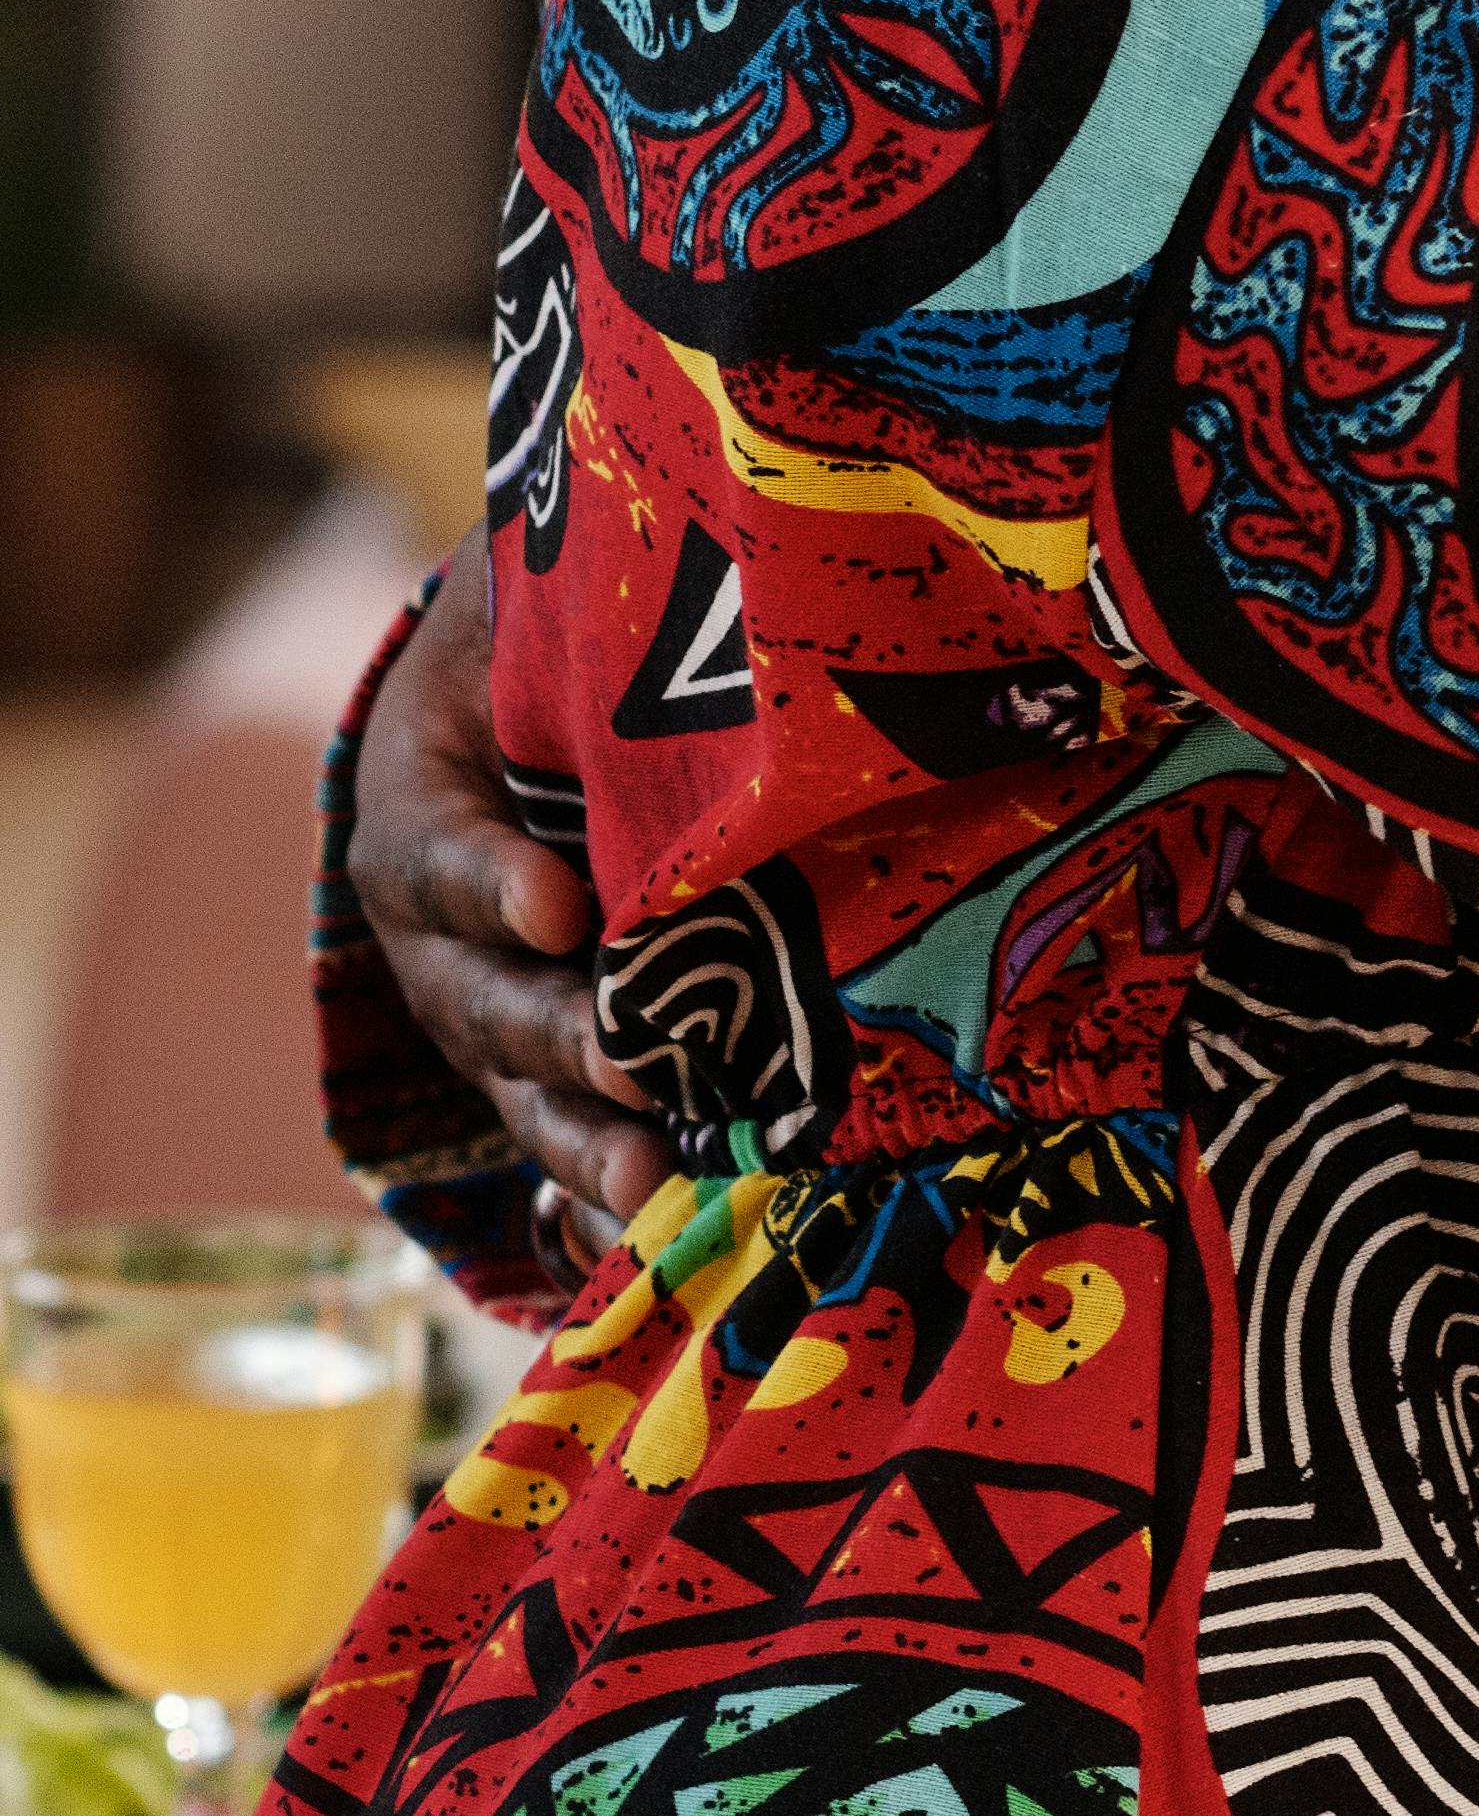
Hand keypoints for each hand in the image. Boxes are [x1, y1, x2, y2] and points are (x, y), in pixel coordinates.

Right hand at [349, 529, 670, 1243]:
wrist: (547, 696)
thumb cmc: (560, 635)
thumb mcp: (547, 607)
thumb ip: (595, 622)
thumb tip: (724, 585)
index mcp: (417, 803)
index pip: (436, 852)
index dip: (489, 882)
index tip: (556, 905)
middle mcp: (437, 932)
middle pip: (481, 996)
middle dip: (558, 1034)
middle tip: (631, 1056)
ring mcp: (488, 1012)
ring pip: (520, 1086)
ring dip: (585, 1138)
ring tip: (648, 1177)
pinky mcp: (550, 1068)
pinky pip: (570, 1135)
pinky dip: (614, 1184)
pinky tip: (669, 1230)